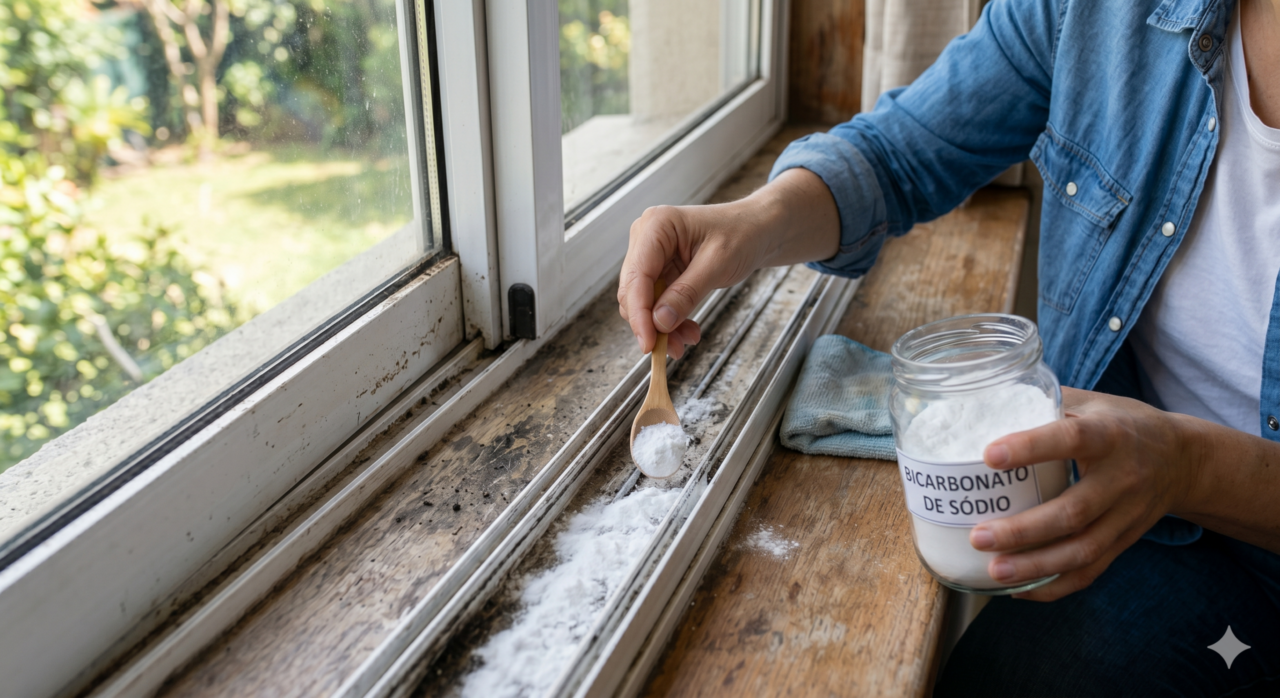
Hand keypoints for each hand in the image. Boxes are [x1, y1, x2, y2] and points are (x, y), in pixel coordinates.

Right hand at [617, 203, 756, 358]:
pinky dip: (670, 320)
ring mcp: (652, 255)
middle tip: (673, 348)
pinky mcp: (660, 270)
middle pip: (634, 291)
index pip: (636, 276)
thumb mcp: (718, 264)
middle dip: (651, 323)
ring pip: (643, 302)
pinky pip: (656, 303)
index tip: (648, 343)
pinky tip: (688, 330)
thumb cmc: (742, 233)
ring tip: (688, 338)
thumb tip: (660, 321)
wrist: (757, 230)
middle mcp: (647, 238)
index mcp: (656, 225)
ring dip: (662, 326)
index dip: (639, 313)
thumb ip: (687, 293)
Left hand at [968, 387, 1197, 600]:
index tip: (989, 456)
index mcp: (1109, 434)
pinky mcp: (1124, 542)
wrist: (1183, 459)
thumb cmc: (1121, 424)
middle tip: (979, 536)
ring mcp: (1126, 516)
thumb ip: (1043, 402)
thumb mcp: (1091, 402)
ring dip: (1036, 566)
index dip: (1031, 447)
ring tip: (993, 570)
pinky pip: (1090, 572)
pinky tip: (1017, 589)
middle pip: (1074, 512)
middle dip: (1023, 530)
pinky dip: (1054, 586)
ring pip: (1082, 550)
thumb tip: (982, 402)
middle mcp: (1122, 478)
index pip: (1071, 438)